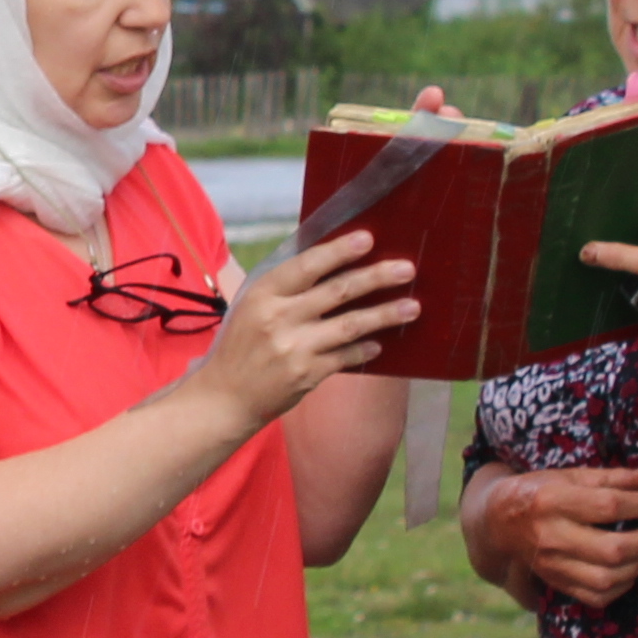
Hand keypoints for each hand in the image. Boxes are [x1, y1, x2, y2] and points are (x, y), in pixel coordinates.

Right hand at [196, 228, 419, 430]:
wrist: (225, 397)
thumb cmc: (241, 345)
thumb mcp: (251, 307)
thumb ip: (286, 288)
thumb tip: (333, 263)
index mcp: (262, 294)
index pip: (307, 266)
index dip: (338, 251)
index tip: (368, 239)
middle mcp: (278, 318)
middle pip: (338, 291)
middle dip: (376, 277)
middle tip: (406, 269)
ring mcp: (294, 348)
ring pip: (350, 324)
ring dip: (385, 314)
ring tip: (413, 307)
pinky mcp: (307, 375)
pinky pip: (346, 356)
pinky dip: (365, 349)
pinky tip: (381, 343)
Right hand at [476, 463, 637, 608]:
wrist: (496, 523)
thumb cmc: (539, 492)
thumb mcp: (568, 476)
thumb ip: (610, 477)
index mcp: (552, 501)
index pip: (609, 505)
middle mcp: (550, 536)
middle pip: (611, 549)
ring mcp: (552, 565)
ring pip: (607, 578)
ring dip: (637, 564)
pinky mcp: (556, 583)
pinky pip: (597, 597)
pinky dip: (622, 586)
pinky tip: (628, 569)